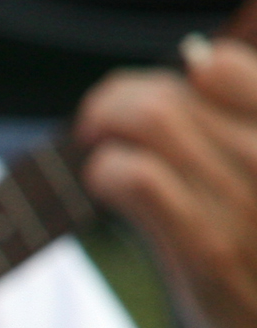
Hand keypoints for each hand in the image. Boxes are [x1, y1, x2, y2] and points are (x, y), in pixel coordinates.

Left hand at [83, 38, 256, 327]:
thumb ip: (240, 138)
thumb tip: (195, 70)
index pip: (221, 68)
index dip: (171, 79)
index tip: (146, 99)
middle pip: (170, 96)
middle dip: (114, 104)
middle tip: (94, 126)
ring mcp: (245, 201)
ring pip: (151, 123)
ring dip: (102, 132)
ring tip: (95, 151)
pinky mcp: (209, 250)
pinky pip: (139, 179)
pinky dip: (105, 172)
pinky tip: (103, 186)